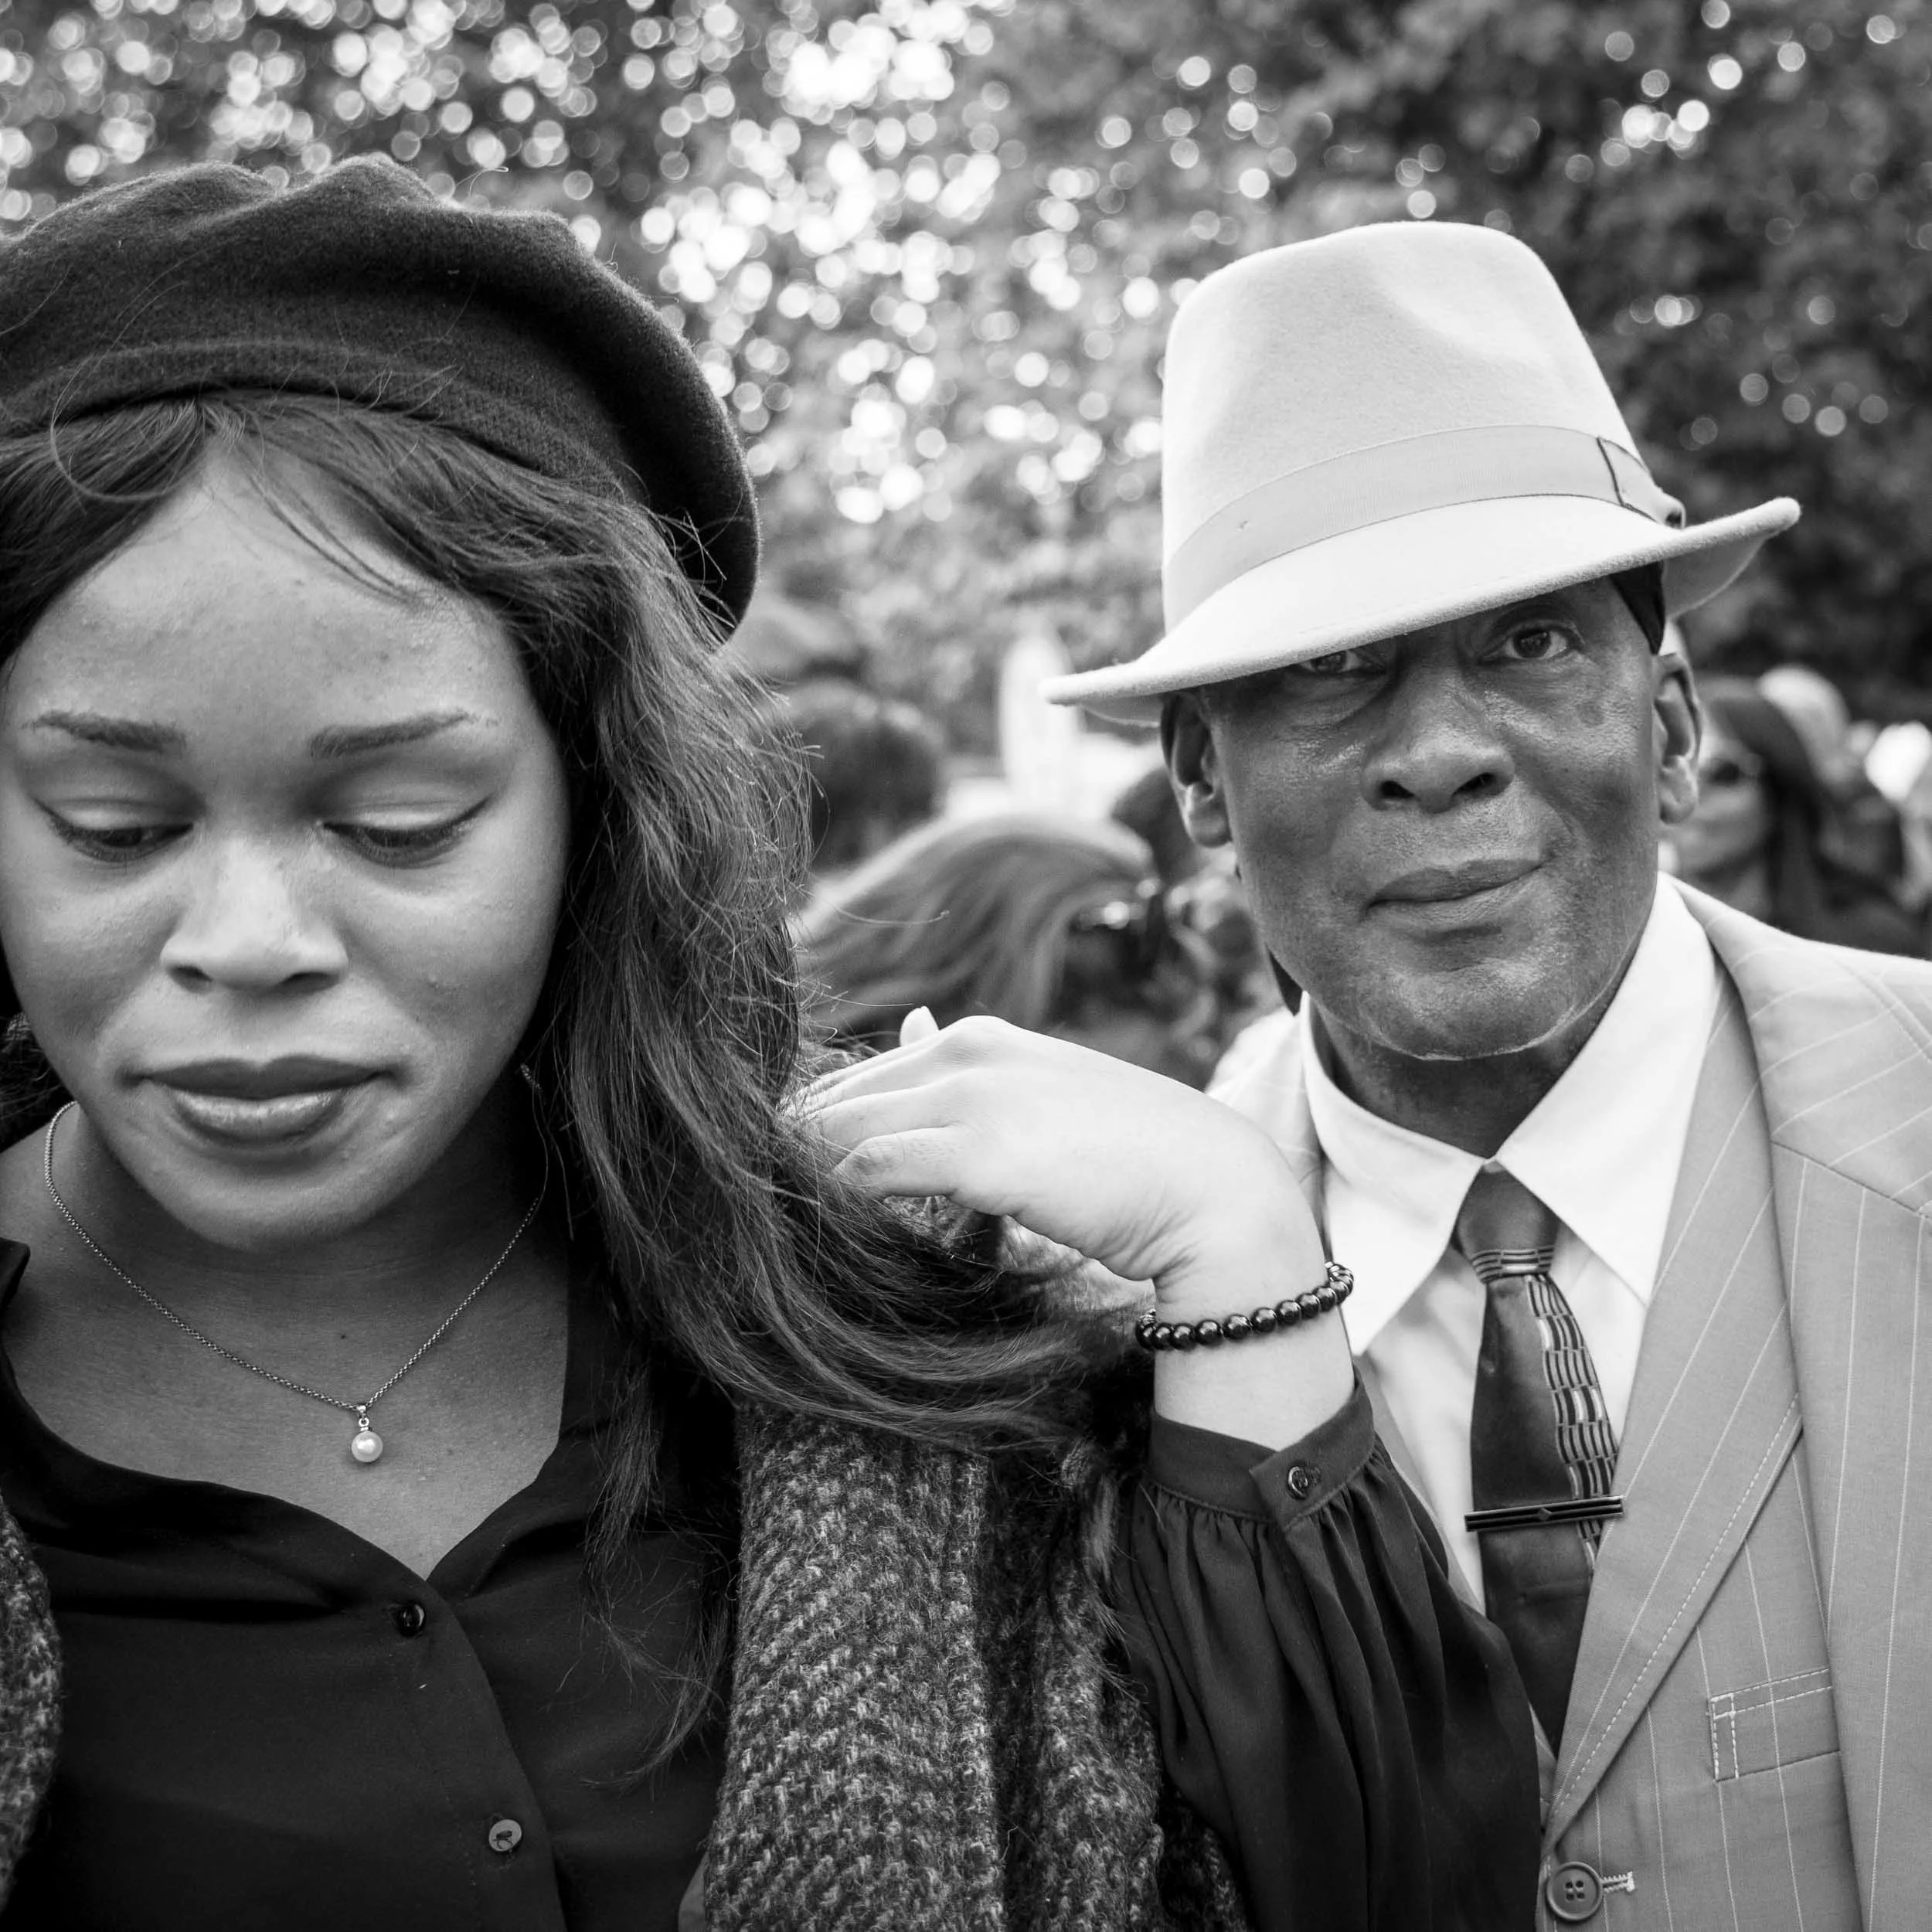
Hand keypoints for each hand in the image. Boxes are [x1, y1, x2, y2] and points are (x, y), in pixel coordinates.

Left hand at [803, 1011, 1326, 1314]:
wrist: (1212, 1190)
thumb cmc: (1131, 1160)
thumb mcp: (1042, 1101)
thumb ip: (969, 1074)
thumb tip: (913, 1026)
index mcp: (979, 1039)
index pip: (857, 1078)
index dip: (815, 1133)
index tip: (791, 1184)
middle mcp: (967, 1052)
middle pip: (835, 1099)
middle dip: (794, 1152)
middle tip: (766, 1212)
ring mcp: (975, 1097)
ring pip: (840, 1129)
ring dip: (804, 1177)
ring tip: (784, 1230)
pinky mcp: (982, 1152)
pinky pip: (873, 1169)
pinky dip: (839, 1198)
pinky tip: (831, 1231)